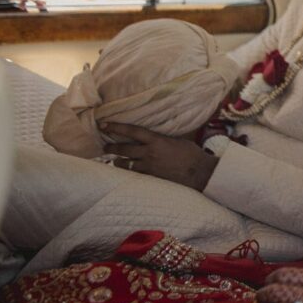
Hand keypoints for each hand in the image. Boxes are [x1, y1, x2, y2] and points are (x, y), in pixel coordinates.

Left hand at [102, 122, 218, 189]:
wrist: (199, 172)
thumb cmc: (192, 154)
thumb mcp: (178, 140)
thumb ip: (164, 138)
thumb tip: (158, 133)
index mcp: (157, 141)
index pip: (132, 131)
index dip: (117, 127)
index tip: (104, 124)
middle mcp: (149, 153)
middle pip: (124, 149)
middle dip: (112, 147)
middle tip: (105, 146)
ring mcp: (149, 167)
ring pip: (125, 164)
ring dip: (118, 162)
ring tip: (115, 161)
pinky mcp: (151, 178)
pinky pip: (134, 174)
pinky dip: (129, 172)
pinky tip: (127, 172)